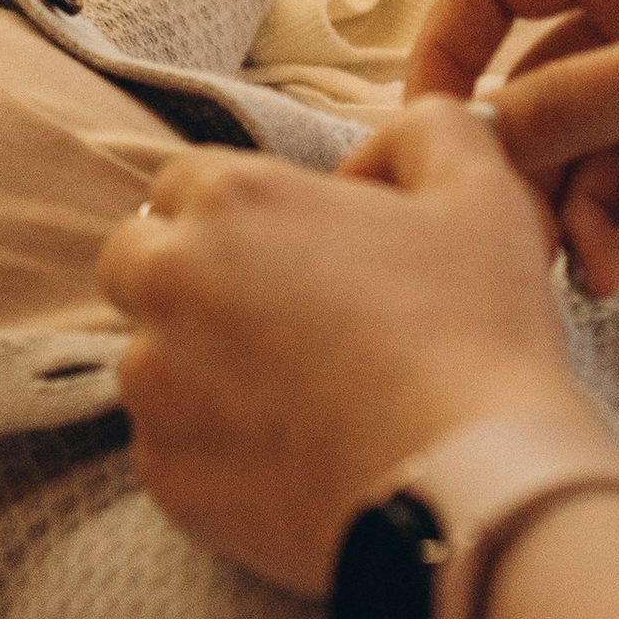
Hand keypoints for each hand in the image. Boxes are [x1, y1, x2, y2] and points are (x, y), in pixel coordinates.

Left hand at [100, 102, 597, 594]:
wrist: (471, 487)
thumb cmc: (477, 333)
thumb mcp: (480, 193)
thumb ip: (430, 131)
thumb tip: (401, 134)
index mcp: (229, 200)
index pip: (185, 182)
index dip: (239, 213)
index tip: (291, 252)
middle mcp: (167, 282)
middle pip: (138, 261)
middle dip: (188, 279)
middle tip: (277, 320)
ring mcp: (155, 384)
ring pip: (150, 360)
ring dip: (201, 368)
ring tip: (297, 399)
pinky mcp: (164, 474)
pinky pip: (170, 447)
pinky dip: (214, 450)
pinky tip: (291, 458)